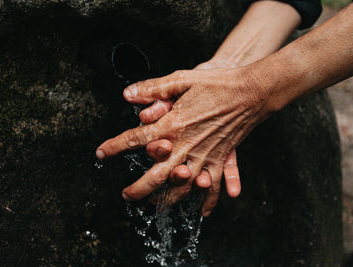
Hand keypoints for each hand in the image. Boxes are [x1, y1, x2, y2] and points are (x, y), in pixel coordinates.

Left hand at [96, 66, 272, 215]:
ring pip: (182, 186)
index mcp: (173, 124)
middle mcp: (187, 145)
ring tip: (155, 206)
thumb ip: (153, 88)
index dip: (115, 147)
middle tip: (126, 196)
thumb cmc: (216, 83)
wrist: (252, 91)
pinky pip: (214, 186)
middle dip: (139, 189)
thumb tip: (127, 94)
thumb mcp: (182, 79)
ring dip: (168, 199)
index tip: (100, 153)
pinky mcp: (221, 158)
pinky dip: (209, 201)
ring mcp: (205, 155)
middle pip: (156, 174)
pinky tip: (203, 212)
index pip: (136, 139)